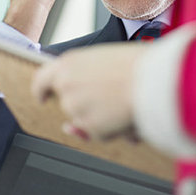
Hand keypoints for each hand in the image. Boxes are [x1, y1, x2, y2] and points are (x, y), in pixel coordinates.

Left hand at [31, 43, 148, 139]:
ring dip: (100, 116)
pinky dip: (110, 129)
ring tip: (123, 100)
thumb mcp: (104, 61)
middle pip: (68, 102)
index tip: (43, 96)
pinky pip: (97, 133)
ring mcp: (75, 108)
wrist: (154, 79)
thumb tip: (72, 119)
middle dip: (85, 104)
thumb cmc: (135, 64)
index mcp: (68, 63)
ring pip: (84, 119)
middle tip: (109, 94)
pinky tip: (125, 113)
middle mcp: (66, 85)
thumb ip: (85, 78)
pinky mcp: (89, 127)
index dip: (41, 90)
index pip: (40, 80)